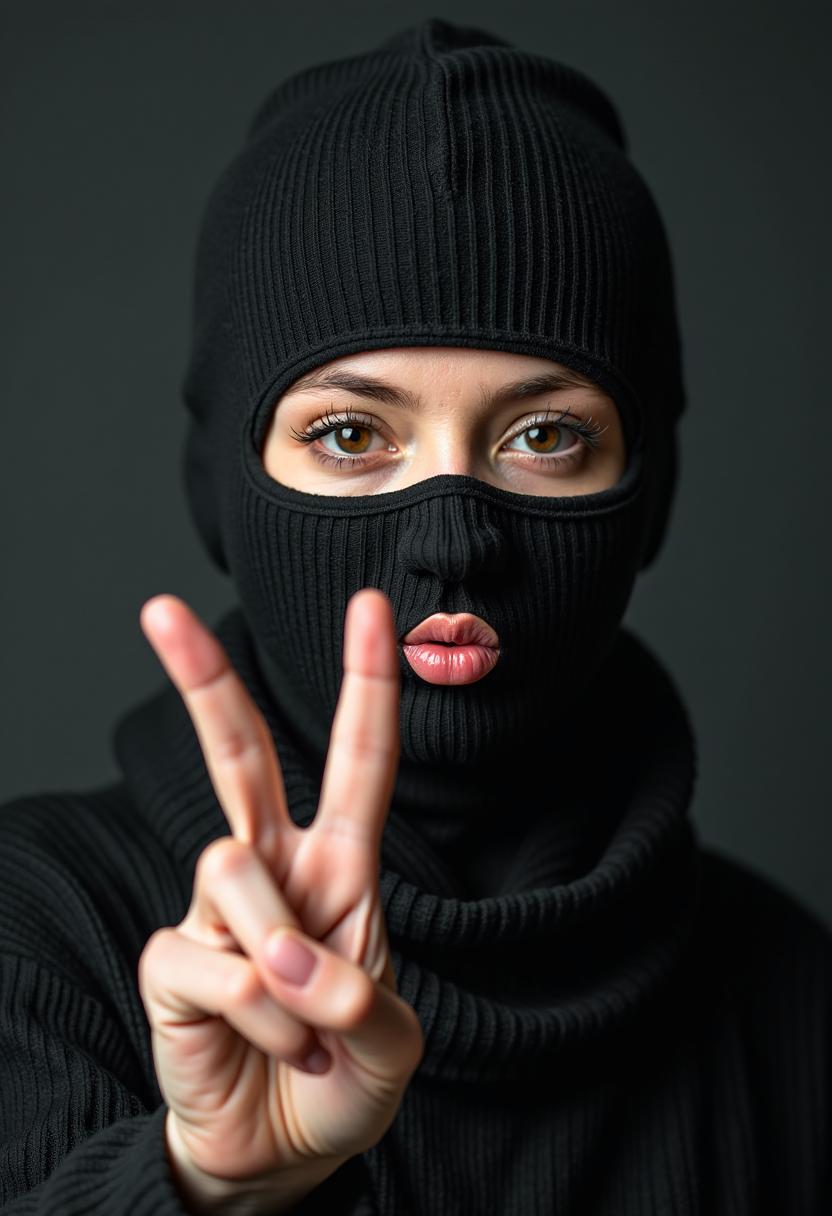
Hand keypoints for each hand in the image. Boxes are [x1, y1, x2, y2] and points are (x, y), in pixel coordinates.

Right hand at [137, 589, 422, 1191]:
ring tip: (308, 1024)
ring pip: (233, 867)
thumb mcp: (391, 1041)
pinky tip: (271, 1042)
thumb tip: (288, 961)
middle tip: (160, 608)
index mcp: (340, 866)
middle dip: (203, 679)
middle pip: (236, 754)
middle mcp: (275, 870)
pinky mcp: (171, 960)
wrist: (283, 1152)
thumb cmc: (345, 1073)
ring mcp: (216, 912)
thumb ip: (362, 997)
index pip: (358, 760)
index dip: (367, 682)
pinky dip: (261, 1015)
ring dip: (288, 962)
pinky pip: (214, 960)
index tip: (372, 605)